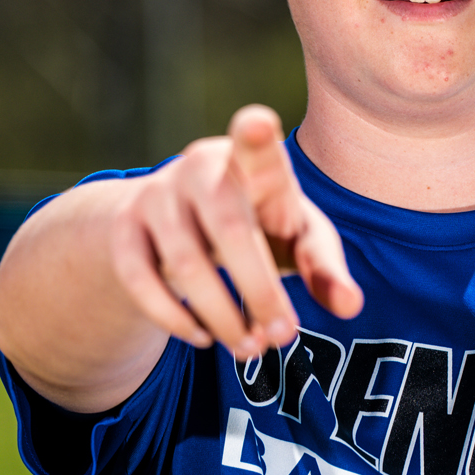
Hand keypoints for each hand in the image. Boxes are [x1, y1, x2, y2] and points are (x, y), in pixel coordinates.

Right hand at [109, 105, 362, 358]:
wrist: (174, 218)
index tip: (258, 124)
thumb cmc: (258, 224)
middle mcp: (200, 169)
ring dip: (222, 316)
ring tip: (250, 349)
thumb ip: (325, 268)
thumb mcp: (298, 239)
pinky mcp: (123, 229)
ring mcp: (156, 196)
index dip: (255, 137)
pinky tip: (204, 338)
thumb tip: (351, 305)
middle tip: (283, 336)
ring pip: (186, 264)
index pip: (255, 147)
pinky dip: (173, 319)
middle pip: (231, 230)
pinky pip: (140, 280)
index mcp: (254, 163)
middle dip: (261, 292)